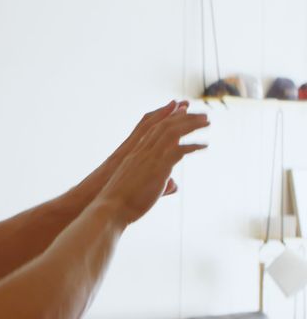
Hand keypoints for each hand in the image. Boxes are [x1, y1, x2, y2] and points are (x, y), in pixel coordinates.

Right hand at [97, 100, 207, 225]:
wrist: (111, 209)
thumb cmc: (121, 204)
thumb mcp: (139, 188)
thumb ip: (160, 183)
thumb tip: (174, 185)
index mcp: (134, 155)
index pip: (152, 129)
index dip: (166, 117)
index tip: (179, 109)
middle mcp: (141, 152)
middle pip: (163, 126)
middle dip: (181, 115)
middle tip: (199, 112)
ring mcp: (148, 158)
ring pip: (172, 132)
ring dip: (190, 124)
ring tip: (207, 120)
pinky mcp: (157, 167)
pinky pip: (179, 150)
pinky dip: (192, 146)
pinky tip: (204, 146)